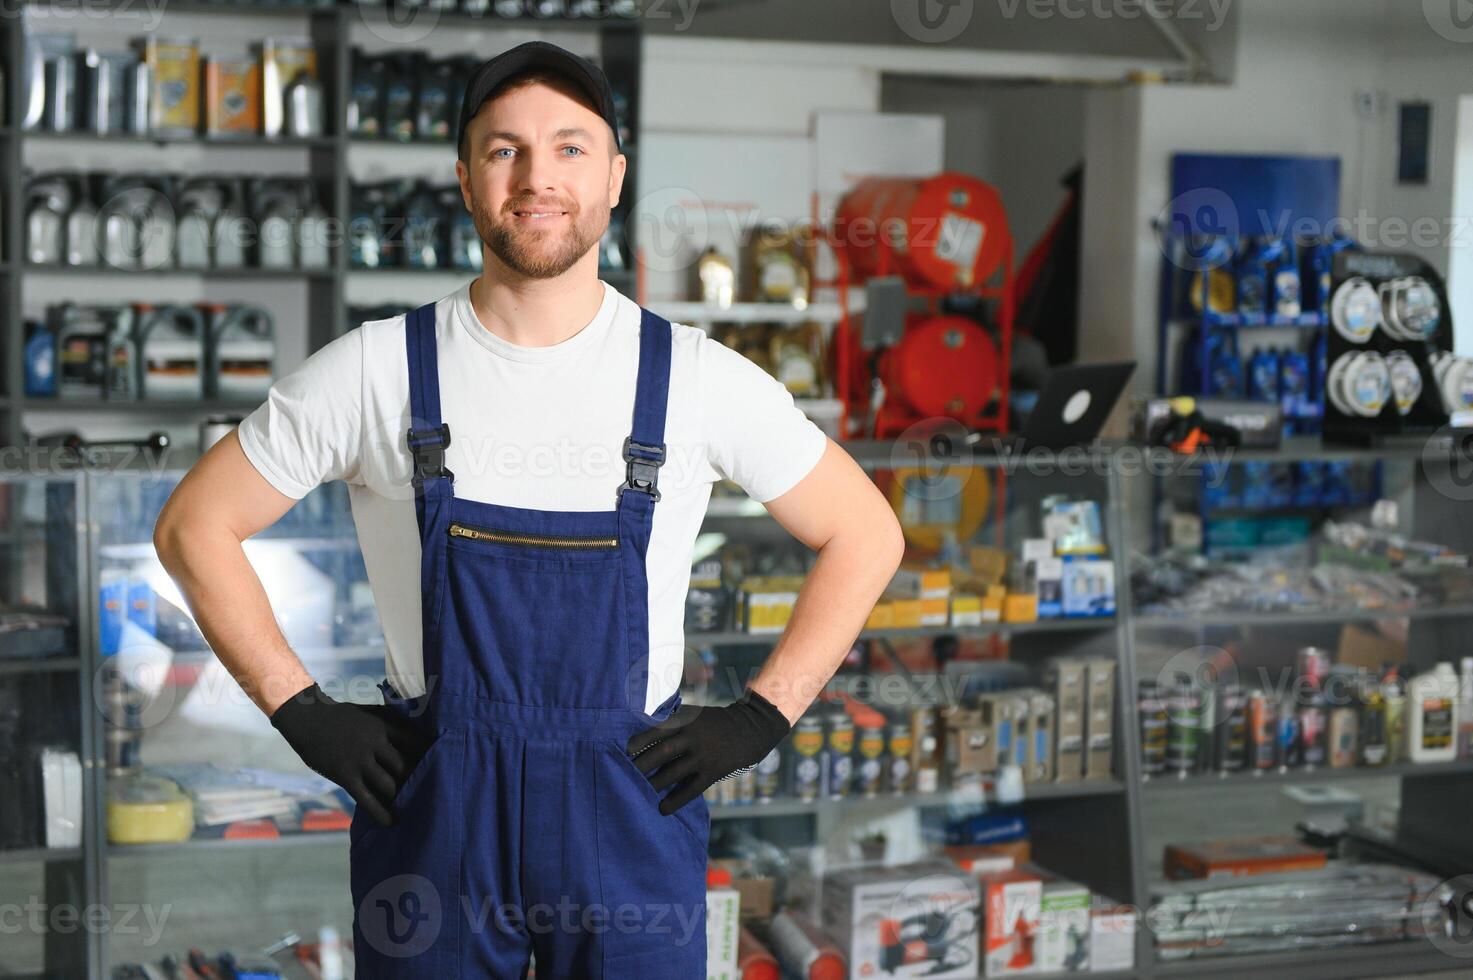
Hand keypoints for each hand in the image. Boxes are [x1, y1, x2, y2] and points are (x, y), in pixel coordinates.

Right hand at [269, 682, 434, 828]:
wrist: (308, 718)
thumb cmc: (343, 715)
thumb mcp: (371, 712)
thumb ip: (392, 722)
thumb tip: (417, 732)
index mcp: (385, 725)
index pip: (416, 741)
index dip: (430, 755)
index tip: (444, 765)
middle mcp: (375, 743)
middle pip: (406, 766)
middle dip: (419, 780)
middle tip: (432, 793)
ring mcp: (360, 760)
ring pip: (389, 785)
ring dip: (402, 797)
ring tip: (414, 808)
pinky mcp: (345, 776)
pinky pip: (367, 799)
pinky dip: (381, 813)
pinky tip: (391, 821)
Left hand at [625, 688, 791, 814]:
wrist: (750, 728)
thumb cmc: (715, 722)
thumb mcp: (695, 713)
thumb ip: (672, 721)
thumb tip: (643, 731)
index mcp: (686, 720)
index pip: (657, 730)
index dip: (639, 741)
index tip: (623, 751)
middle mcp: (693, 737)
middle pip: (662, 752)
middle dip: (642, 764)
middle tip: (622, 774)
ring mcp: (704, 756)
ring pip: (674, 772)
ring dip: (654, 783)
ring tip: (636, 792)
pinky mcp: (713, 772)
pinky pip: (692, 789)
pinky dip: (676, 799)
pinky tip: (662, 808)